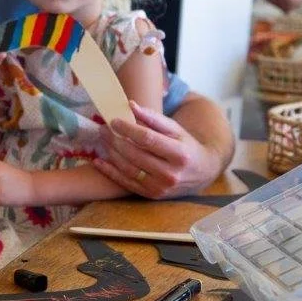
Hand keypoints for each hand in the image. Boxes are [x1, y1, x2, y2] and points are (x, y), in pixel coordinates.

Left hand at [94, 100, 222, 198]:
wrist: (202, 172)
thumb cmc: (186, 146)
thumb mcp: (175, 129)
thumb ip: (153, 118)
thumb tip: (130, 105)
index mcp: (180, 154)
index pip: (148, 139)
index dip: (128, 129)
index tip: (114, 121)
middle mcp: (171, 174)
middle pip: (135, 154)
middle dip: (115, 140)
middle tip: (103, 129)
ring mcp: (161, 187)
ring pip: (128, 169)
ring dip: (111, 153)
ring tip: (103, 140)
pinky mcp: (152, 195)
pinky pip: (126, 183)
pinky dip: (110, 172)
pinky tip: (99, 161)